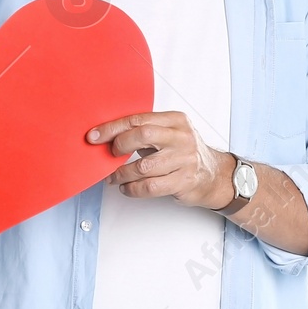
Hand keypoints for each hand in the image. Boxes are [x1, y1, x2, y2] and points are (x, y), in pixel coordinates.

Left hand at [87, 110, 231, 209]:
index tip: (94, 136)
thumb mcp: (170, 134)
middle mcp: (182, 137)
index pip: (139, 119)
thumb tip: (107, 135)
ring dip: (122, 174)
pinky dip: (132, 189)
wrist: (213, 175)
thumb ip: (145, 131)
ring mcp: (185, 160)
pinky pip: (149, 187)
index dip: (112, 128)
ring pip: (143, 166)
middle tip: (110, 155)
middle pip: (143, 135)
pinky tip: (127, 187)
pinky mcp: (184, 181)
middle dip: (119, 145)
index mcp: (176, 120)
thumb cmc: (183, 153)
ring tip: (114, 177)